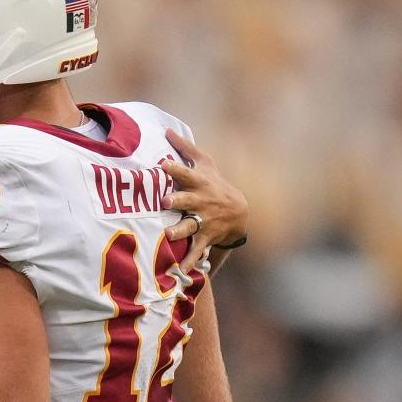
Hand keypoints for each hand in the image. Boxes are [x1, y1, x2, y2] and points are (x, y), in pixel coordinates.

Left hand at [162, 130, 247, 273]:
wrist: (238, 211)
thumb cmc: (214, 183)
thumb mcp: (205, 163)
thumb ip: (185, 148)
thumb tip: (166, 129)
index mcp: (199, 183)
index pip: (186, 173)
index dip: (175, 168)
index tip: (162, 164)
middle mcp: (201, 202)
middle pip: (188, 200)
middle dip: (178, 199)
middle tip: (165, 199)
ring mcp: (204, 220)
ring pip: (191, 226)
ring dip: (180, 230)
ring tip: (168, 235)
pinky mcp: (205, 237)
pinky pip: (196, 250)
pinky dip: (190, 261)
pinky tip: (181, 272)